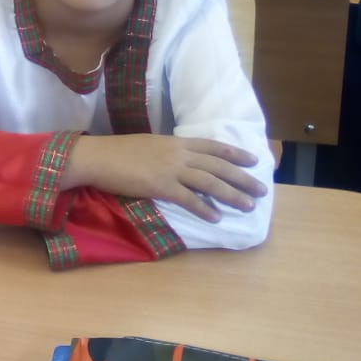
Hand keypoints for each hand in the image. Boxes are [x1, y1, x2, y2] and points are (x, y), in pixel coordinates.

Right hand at [62, 134, 267, 221]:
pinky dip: (204, 209)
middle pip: (218, 166)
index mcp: (176, 142)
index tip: (254, 160)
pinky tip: (216, 217)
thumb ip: (168, 152)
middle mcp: (178, 154)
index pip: (213, 147)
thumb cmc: (119, 151)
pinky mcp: (160, 186)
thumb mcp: (149, 145)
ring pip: (209, 182)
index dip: (235, 154)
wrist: (98, 156)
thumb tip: (181, 161)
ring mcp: (170, 169)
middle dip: (243, 178)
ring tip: (248, 205)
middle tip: (262, 189)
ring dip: (231, 195)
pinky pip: (188, 199)